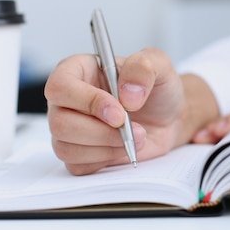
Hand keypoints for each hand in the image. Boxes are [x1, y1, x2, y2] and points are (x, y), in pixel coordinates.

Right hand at [45, 48, 218, 174]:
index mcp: (78, 70)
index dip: (87, 102)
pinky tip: (123, 147)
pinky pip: (77, 165)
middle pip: (60, 123)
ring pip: (66, 148)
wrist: (169, 116)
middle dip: (101, 132)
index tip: (118, 113)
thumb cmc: (157, 87)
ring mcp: (69, 127)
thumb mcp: (159, 63)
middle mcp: (67, 100)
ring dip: (106, 147)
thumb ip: (143, 68)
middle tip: (132, 129)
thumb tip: (127, 94)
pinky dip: (105, 160)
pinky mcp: (78, 153)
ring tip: (134, 137)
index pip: (60, 86)